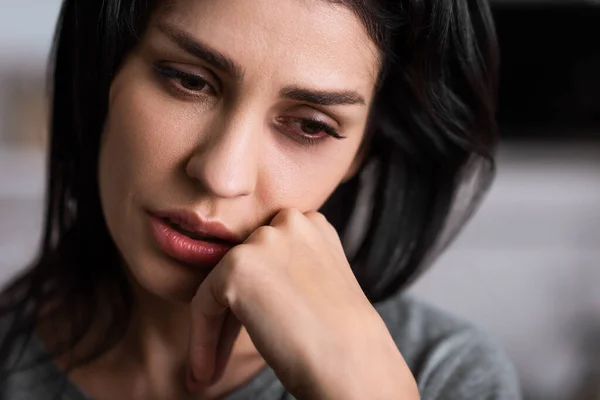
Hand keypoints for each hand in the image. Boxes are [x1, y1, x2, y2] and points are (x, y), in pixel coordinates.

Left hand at [187, 209, 418, 398]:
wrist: (352, 363)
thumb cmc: (341, 338)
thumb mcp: (320, 286)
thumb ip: (291, 270)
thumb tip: (255, 286)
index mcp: (313, 225)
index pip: (268, 255)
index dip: (256, 299)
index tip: (251, 334)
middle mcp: (290, 222)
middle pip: (243, 267)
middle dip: (234, 313)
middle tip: (224, 356)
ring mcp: (264, 239)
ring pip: (220, 286)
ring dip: (214, 330)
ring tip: (211, 371)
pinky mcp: (237, 265)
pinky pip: (205, 303)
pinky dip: (201, 341)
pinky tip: (204, 372)